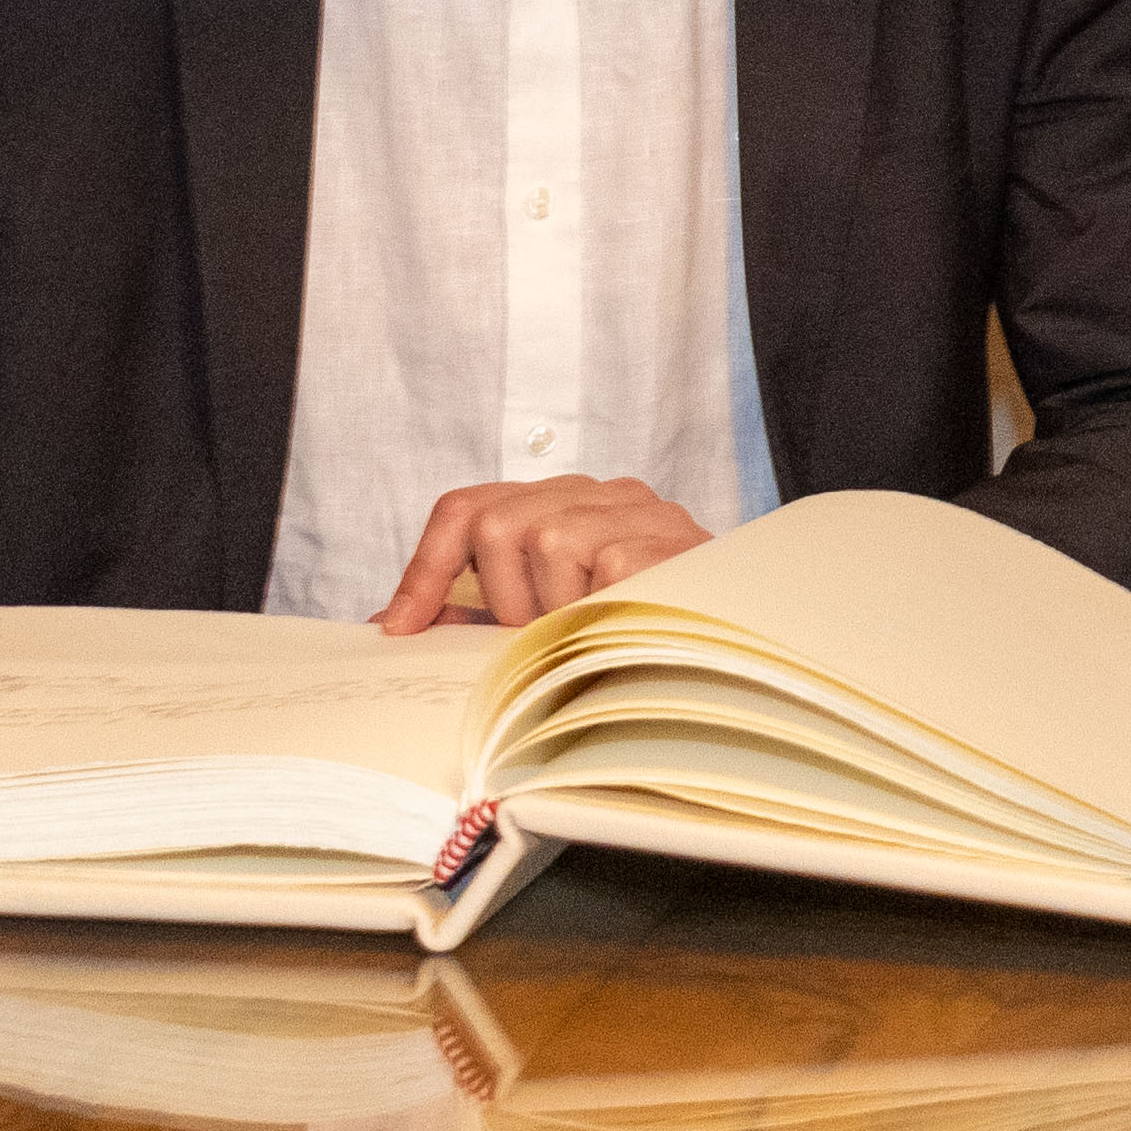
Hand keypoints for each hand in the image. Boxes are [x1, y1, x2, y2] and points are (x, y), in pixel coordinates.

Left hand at [372, 476, 707, 631]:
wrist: (739, 632)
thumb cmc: (635, 631)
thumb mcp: (548, 618)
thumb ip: (478, 615)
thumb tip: (391, 629)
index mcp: (562, 504)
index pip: (467, 508)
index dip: (424, 568)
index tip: (400, 629)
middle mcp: (599, 492)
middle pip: (498, 523)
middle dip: (502, 596)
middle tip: (537, 637)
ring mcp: (637, 509)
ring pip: (545, 540)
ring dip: (554, 608)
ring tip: (589, 633)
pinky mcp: (665, 537)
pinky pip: (600, 568)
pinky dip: (598, 610)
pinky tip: (621, 628)